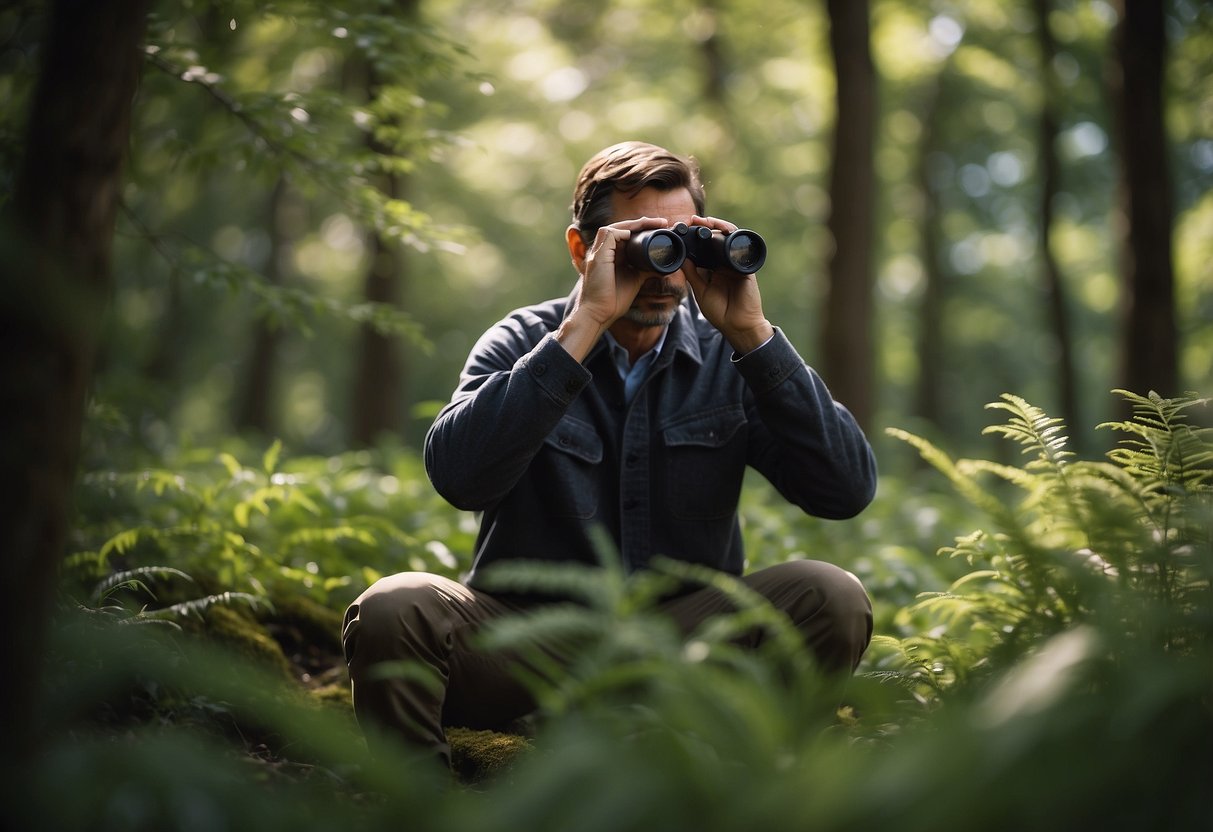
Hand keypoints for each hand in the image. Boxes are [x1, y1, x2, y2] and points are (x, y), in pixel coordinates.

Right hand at [575, 216, 670, 327]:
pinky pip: (610, 233)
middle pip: (622, 228)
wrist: (600, 313)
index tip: (660, 227)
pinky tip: (638, 233)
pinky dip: (625, 231)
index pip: (626, 235)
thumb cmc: (613, 300)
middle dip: (642, 223)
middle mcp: (602, 251)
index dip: (642, 229)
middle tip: (662, 222)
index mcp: (610, 255)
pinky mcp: (598, 255)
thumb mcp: (635, 278)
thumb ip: (644, 267)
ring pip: (616, 227)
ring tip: (653, 223)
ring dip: (635, 223)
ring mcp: (598, 252)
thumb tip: (661, 263)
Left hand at [682, 215, 773, 352]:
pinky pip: (739, 246)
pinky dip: (732, 236)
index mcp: (712, 269)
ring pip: (727, 238)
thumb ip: (692, 275)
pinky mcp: (745, 266)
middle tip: (691, 220)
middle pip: (714, 239)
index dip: (693, 238)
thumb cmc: (720, 312)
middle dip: (704, 227)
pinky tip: (723, 230)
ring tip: (705, 221)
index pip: (702, 248)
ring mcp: (735, 263)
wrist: (738, 325)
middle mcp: (724, 263)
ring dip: (717, 227)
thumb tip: (682, 258)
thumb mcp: (700, 292)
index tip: (681, 229)